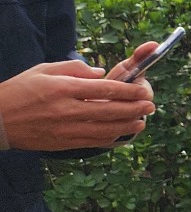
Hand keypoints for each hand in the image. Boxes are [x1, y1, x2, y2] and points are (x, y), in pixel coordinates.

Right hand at [0, 60, 154, 152]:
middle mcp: (67, 109)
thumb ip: (75, 68)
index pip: (105, 88)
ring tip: (141, 122)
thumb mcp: (44, 70)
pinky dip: (110, 141)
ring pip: (105, 130)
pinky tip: (121, 137)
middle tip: (150, 106)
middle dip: (135, 108)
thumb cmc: (19, 90)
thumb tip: (101, 72)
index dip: (128, 90)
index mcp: (63, 88)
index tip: (142, 90)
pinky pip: (93, 143)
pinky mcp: (62, 143)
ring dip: (127, 126)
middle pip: (110, 110)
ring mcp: (65, 129)